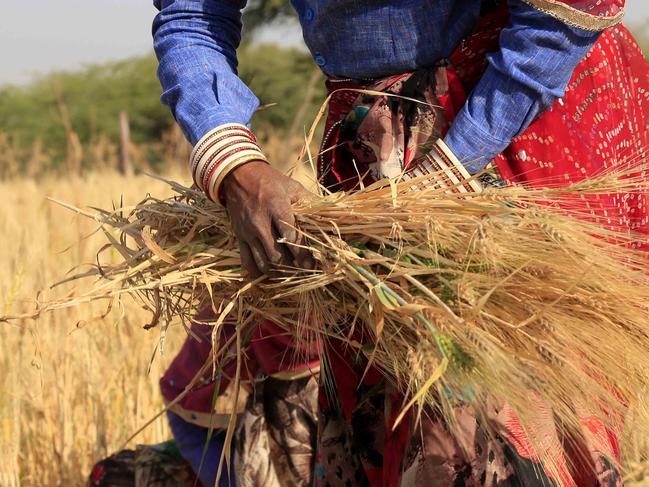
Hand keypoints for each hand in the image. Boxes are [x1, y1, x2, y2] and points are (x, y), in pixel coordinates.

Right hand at [221, 160, 314, 276]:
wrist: (238, 175)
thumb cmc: (270, 181)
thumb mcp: (292, 186)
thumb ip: (311, 202)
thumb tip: (333, 214)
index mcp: (276, 207)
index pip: (291, 237)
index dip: (302, 255)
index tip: (311, 265)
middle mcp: (260, 222)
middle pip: (277, 255)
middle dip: (292, 267)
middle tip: (303, 271)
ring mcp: (247, 232)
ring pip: (263, 262)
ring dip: (278, 273)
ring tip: (290, 274)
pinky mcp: (238, 237)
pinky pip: (247, 262)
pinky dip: (258, 273)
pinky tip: (270, 276)